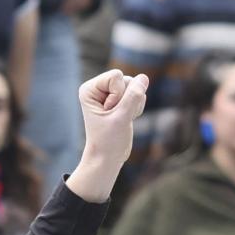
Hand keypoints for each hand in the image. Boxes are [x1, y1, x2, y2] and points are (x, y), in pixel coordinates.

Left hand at [64, 69, 148, 202]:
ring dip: (134, 104)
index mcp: (90, 88)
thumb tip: (144, 77)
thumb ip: (133, 96)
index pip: (116, 76)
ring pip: (135, 86)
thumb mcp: (122, 118)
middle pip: (127, 79)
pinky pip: (138, 93)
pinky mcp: (120, 99)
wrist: (107, 158)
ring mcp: (110, 93)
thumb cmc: (109, 141)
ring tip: (121, 119)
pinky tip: (127, 118)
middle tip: (116, 118)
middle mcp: (98, 87)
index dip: (119, 96)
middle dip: (127, 100)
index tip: (109, 114)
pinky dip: (137, 107)